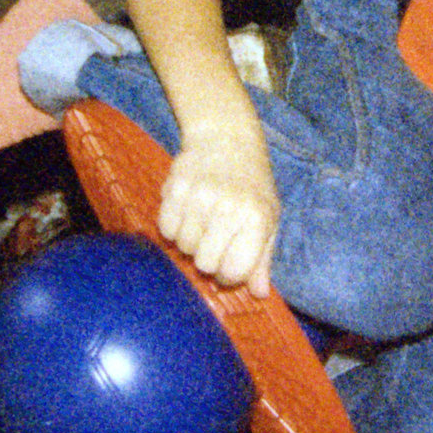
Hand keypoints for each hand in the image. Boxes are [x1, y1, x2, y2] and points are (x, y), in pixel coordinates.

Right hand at [157, 131, 279, 297]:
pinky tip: (187, 211)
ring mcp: (200, 197)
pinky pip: (165, 229)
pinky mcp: (175, 187)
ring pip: (183, 247)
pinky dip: (173, 227)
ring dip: (190, 241)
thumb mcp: (267, 218)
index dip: (229, 273)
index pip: (234, 271)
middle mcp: (229, 208)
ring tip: (203, 220)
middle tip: (215, 238)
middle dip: (208, 257)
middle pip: (205, 264)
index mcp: (256, 218)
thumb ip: (262, 257)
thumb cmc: (251, 185)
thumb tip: (260, 294)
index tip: (230, 261)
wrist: (226, 138)